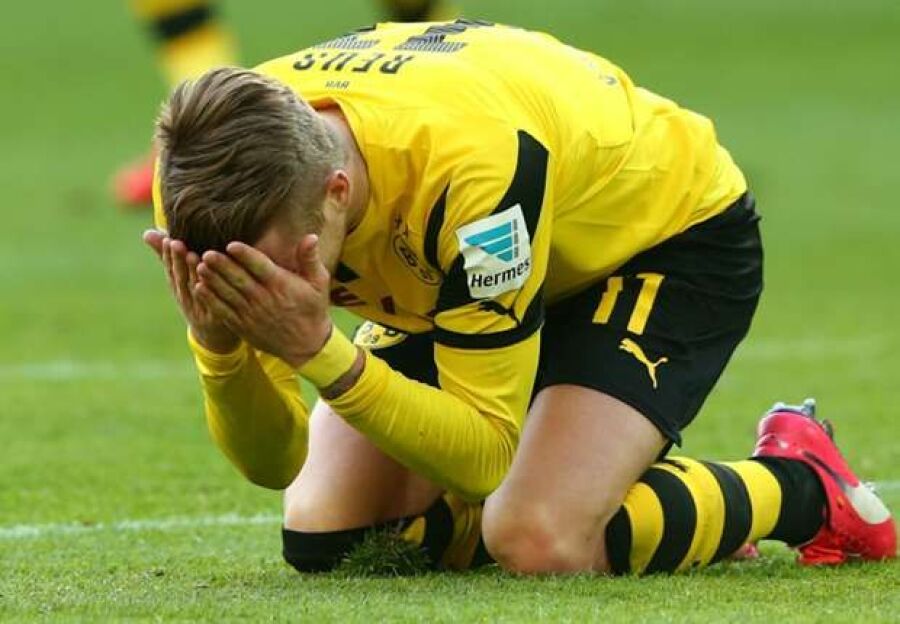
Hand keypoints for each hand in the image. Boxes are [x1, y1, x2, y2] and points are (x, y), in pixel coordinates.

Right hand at [143, 229, 240, 353]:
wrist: (215, 333)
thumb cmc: (198, 298)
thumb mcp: (183, 278)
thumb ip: (169, 256)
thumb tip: (147, 232)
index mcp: (179, 287)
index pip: (171, 269)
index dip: (169, 256)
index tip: (168, 239)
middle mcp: (186, 299)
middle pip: (180, 278)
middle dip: (177, 261)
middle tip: (177, 244)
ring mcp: (199, 311)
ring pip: (194, 290)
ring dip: (191, 274)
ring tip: (193, 256)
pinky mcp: (214, 320)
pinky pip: (210, 307)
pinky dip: (207, 295)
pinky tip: (205, 284)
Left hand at [193, 235, 332, 367]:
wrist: (306, 344)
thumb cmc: (312, 308)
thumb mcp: (319, 283)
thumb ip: (310, 259)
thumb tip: (311, 236)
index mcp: (281, 285)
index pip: (260, 267)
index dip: (246, 255)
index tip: (232, 245)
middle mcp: (265, 299)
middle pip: (239, 279)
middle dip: (222, 266)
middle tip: (207, 253)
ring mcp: (251, 314)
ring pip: (228, 294)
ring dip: (212, 280)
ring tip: (198, 266)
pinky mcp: (242, 325)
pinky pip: (223, 311)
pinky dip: (210, 300)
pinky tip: (199, 288)